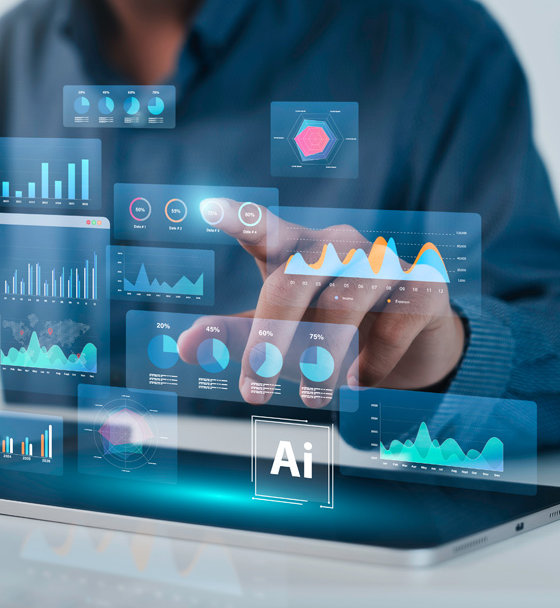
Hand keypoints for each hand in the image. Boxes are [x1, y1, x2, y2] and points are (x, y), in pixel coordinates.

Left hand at [177, 199, 466, 406]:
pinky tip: (364, 382)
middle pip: (291, 281)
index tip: (210, 208)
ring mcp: (384, 261)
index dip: (241, 219)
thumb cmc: (328, 331)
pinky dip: (373, 365)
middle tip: (252, 394)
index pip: (266, 229)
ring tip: (312, 399)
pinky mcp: (424, 286)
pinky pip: (392, 327)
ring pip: (342, 306)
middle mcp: (338, 245)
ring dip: (320, 362)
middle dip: (269, 341)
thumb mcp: (280, 334)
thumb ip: (234, 337)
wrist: (412, 345)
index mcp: (297, 250)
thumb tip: (182, 347)